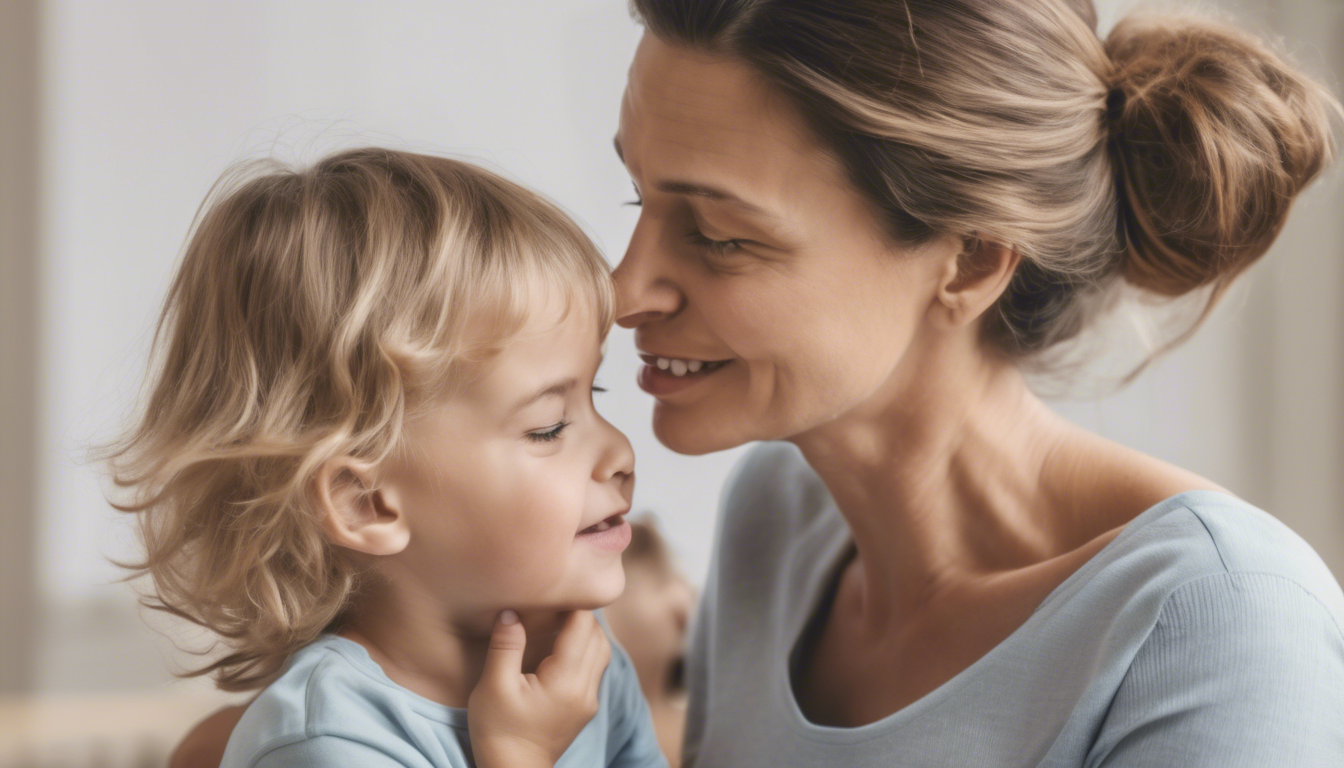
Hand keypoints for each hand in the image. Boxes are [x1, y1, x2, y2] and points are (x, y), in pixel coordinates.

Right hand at [468, 610, 611, 767]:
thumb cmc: (499, 731)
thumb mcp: (494, 686)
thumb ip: (506, 646)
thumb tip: (511, 611)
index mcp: (566, 679)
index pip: (583, 627)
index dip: (574, 603)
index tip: (558, 588)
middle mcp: (585, 688)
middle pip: (598, 637)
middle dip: (581, 616)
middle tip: (557, 600)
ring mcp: (588, 700)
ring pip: (602, 652)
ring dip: (586, 633)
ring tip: (561, 621)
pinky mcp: (585, 708)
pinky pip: (595, 668)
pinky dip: (586, 650)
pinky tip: (563, 647)